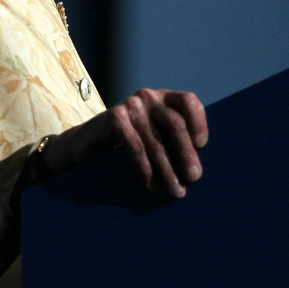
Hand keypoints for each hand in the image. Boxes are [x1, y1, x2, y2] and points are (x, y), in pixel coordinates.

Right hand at [43, 88, 207, 197]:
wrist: (87, 142)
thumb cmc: (129, 141)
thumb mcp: (154, 132)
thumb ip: (173, 138)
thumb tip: (198, 165)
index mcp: (164, 97)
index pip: (189, 101)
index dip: (198, 122)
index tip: (202, 146)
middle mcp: (149, 97)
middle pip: (175, 124)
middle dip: (186, 153)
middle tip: (194, 177)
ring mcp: (131, 106)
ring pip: (156, 141)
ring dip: (168, 169)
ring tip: (176, 190)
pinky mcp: (114, 118)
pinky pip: (136, 147)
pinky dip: (146, 168)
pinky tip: (152, 185)